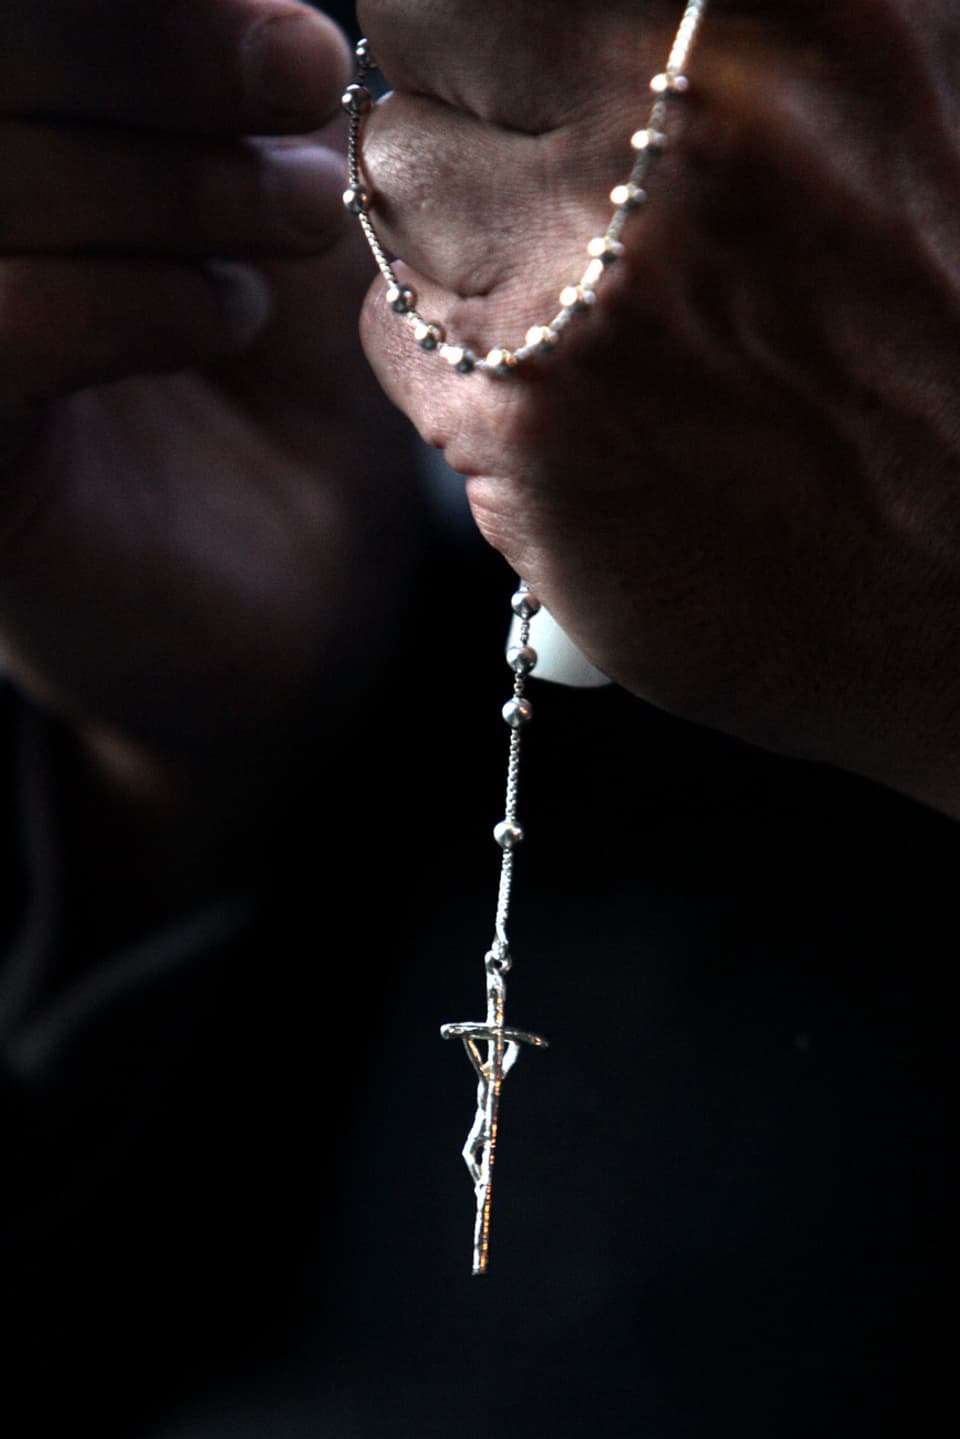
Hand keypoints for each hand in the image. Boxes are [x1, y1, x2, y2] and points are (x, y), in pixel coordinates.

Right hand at [0, 1, 418, 797]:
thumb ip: (229, 70)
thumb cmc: (292, 355)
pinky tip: (223, 317)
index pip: (29, 19)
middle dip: (154, 50)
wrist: (305, 568)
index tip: (289, 34)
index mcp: (22, 129)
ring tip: (302, 210)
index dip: (139, 11)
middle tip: (304, 80)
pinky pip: (3, 326)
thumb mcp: (273, 183)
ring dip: (176, 181)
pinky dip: (134, 300)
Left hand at [358, 0, 959, 814]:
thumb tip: (589, 16)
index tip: (521, 72)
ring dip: (458, 239)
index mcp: (776, 10)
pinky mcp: (527, 425)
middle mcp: (680, 122)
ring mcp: (591, 278)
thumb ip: (734, 27)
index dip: (488, 24)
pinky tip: (561, 397)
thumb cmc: (931, 338)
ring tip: (581, 311)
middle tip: (567, 202)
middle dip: (472, 116)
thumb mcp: (893, 97)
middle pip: (419, 49)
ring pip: (391, 195)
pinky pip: (392, 334)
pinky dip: (452, 357)